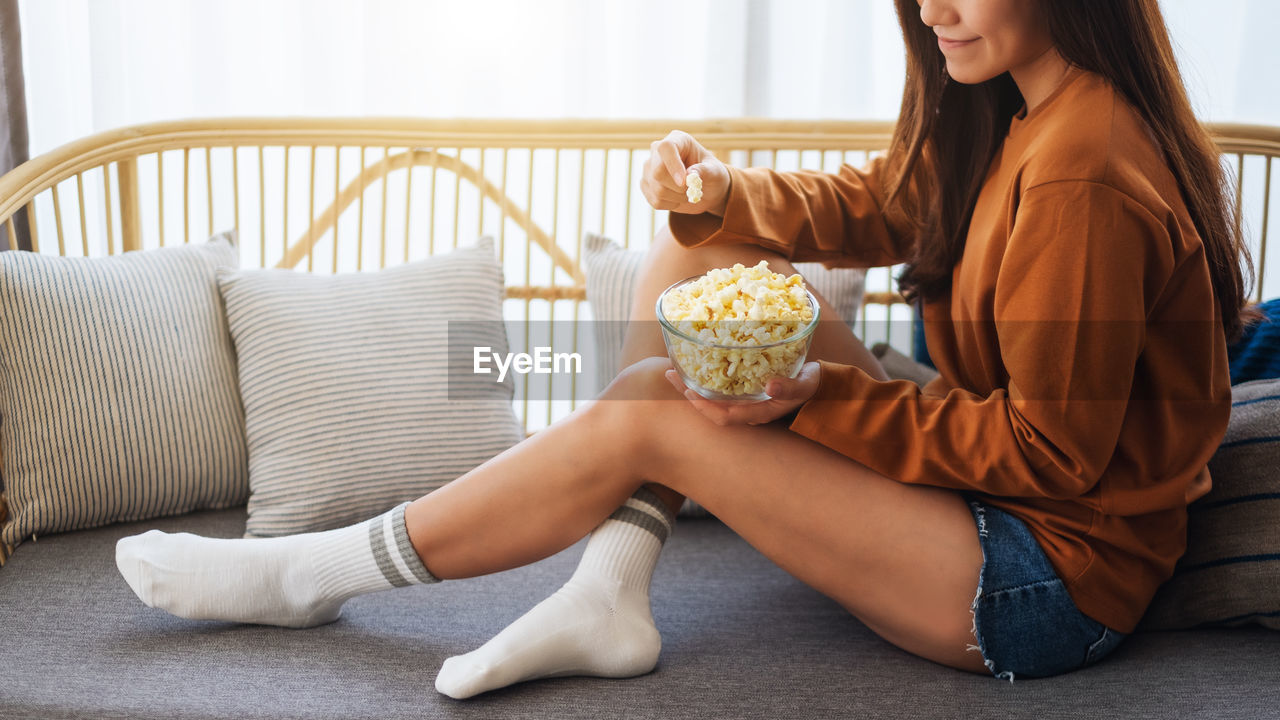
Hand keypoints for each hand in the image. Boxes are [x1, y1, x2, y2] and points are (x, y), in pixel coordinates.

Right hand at [641, 130, 729, 215]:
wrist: (706, 190)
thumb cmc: (712, 175)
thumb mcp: (715, 172)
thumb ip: (705, 171)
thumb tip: (691, 174)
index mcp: (677, 140)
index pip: (666, 148)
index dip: (673, 165)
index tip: (684, 182)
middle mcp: (658, 152)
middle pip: (657, 172)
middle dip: (678, 187)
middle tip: (692, 189)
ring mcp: (649, 169)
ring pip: (657, 189)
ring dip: (677, 197)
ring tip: (687, 192)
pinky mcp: (646, 185)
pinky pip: (655, 201)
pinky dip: (671, 204)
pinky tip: (678, 198)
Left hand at [664, 362, 820, 425]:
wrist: (818, 384)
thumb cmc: (810, 385)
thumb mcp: (803, 385)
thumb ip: (788, 387)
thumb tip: (770, 386)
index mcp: (758, 413)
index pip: (723, 417)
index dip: (703, 406)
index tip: (688, 390)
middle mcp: (747, 411)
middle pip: (710, 410)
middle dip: (689, 394)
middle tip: (669, 373)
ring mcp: (745, 402)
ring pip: (712, 400)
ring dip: (693, 387)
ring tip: (675, 370)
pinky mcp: (746, 392)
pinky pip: (719, 391)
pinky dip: (705, 380)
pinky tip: (696, 367)